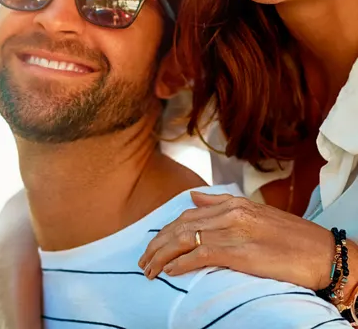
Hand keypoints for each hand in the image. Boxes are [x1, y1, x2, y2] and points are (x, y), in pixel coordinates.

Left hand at [138, 191, 333, 288]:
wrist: (324, 253)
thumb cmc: (295, 238)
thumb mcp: (257, 213)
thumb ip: (222, 203)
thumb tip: (193, 196)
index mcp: (233, 204)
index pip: (186, 215)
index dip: (165, 231)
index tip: (152, 245)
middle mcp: (230, 214)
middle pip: (180, 227)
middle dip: (156, 245)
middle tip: (143, 261)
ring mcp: (234, 232)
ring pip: (184, 240)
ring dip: (162, 256)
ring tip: (149, 269)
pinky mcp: (240, 252)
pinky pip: (200, 255)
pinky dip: (181, 263)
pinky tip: (170, 272)